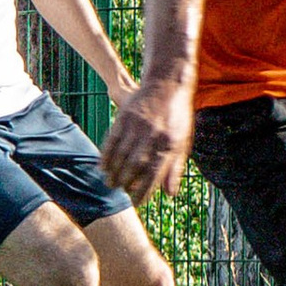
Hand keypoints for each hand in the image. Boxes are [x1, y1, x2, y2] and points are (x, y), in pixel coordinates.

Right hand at [100, 76, 195, 205]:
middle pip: (135, 166)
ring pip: (121, 155)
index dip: (144, 191)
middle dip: (126, 183)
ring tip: (110, 183)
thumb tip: (170, 194)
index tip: (137, 202)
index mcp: (170, 144)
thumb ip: (175, 168)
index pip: (155, 174)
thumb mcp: (182, 141)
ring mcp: (137, 126)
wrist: (167, 84)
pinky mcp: (124, 117)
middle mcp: (153, 135)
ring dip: (114, 172)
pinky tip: (102, 167)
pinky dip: (106, 155)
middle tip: (120, 192)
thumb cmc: (177, 117)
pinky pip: (111, 140)